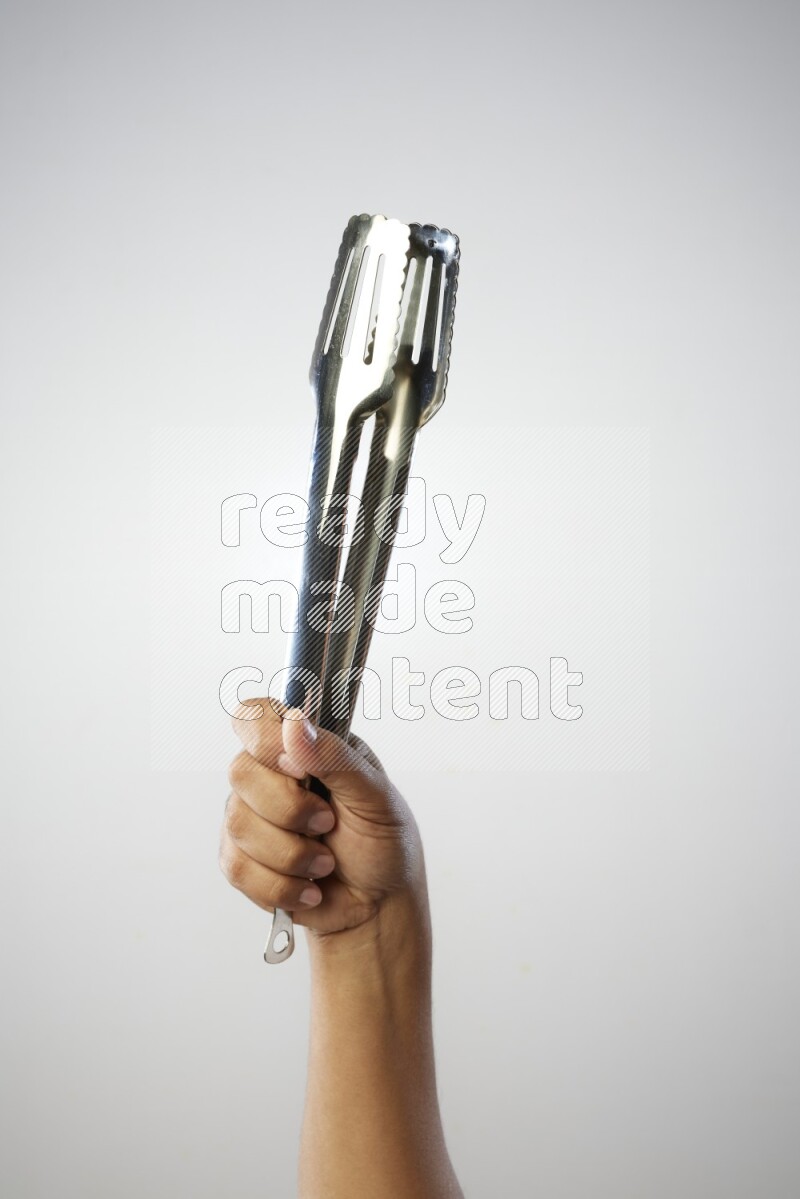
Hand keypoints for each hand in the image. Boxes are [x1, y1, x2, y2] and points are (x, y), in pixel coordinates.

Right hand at [220, 699, 424, 938]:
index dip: (264, 738)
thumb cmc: (383, 842)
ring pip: (238, 823)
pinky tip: (308, 887)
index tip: (297, 768)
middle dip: (290, 809)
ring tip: (326, 863)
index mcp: (304, 745)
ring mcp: (251, 816)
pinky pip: (236, 866)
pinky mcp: (242, 858)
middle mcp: (271, 775)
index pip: (256, 716)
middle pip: (241, 771)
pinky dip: (281, 885)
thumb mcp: (375, 796)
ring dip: (292, 854)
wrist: (378, 906)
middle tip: (328, 824)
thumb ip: (335, 757)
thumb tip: (294, 722)